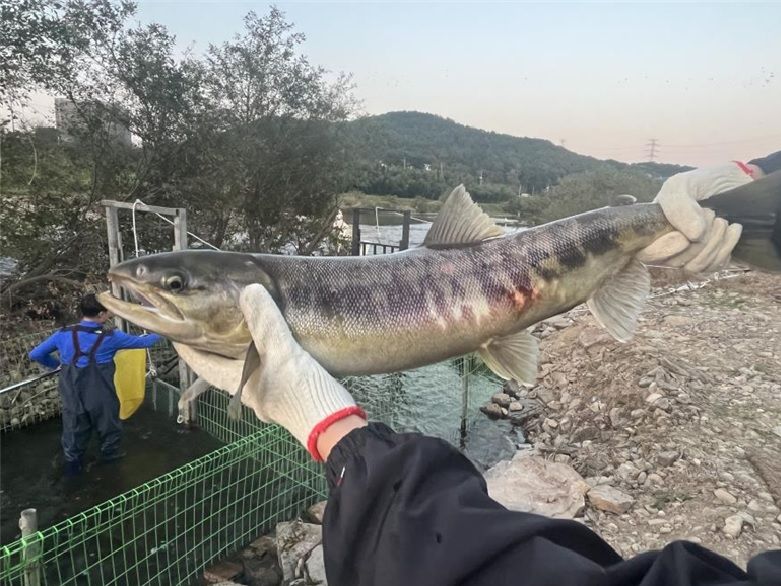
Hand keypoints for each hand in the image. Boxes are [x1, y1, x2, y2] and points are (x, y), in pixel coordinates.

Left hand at [173, 284, 363, 459]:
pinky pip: (270, 372)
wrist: (335, 427)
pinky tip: (279, 347)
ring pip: (248, 369)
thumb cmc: (301, 392)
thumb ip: (265, 320)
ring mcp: (271, 397)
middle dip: (216, 346)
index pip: (203, 364)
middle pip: (224, 367)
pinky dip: (267, 356)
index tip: (175, 332)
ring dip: (243, 351)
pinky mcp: (290, 397)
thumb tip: (248, 291)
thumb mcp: (282, 350)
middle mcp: (250, 392)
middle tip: (211, 321)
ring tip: (245, 328)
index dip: (188, 349)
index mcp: (239, 383)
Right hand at [638, 162, 760, 272]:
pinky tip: (733, 229)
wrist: (737, 182)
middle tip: (710, 213)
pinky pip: (714, 267)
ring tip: (722, 220)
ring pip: (695, 267)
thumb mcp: (684, 184)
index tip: (684, 236)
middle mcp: (667, 247)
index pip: (647, 254)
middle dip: (697, 240)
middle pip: (674, 262)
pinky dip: (727, 247)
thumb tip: (692, 236)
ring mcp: (689, 256)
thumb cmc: (704, 182)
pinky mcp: (710, 260)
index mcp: (652, 229)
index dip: (664, 249)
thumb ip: (679, 206)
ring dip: (714, 242)